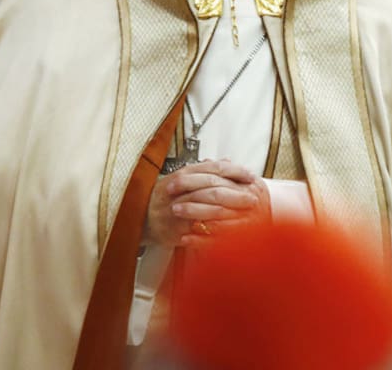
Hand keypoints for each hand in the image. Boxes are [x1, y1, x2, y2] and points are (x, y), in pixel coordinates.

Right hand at [144, 160, 268, 249]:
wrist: (139, 217)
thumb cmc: (163, 198)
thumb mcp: (182, 178)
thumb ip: (205, 170)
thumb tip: (227, 161)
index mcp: (181, 174)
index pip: (212, 168)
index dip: (234, 171)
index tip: (249, 176)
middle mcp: (178, 190)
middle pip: (211, 187)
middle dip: (235, 193)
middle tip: (252, 198)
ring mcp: (176, 210)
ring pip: (205, 208)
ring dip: (229, 211)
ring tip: (246, 214)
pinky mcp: (175, 230)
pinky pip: (198, 230)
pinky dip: (215, 231)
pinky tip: (230, 232)